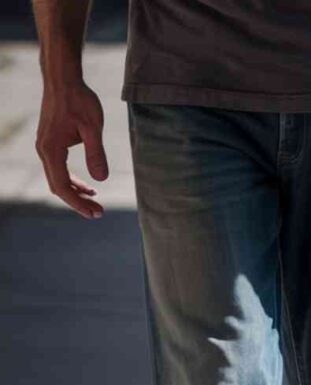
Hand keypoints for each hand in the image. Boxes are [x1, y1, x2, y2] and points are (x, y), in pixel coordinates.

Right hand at [36, 80, 107, 218]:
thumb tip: (101, 179)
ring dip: (76, 192)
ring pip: (58, 178)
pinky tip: (89, 186)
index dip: (78, 203)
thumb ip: (96, 153)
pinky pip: (59, 169)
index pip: (62, 186)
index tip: (96, 213)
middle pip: (58, 186)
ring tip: (95, 201)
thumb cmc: (79, 100)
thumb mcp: (93, 127)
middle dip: (78, 202)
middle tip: (99, 213)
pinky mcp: (50, 142)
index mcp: (52, 149)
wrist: (62, 79)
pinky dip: (73, 180)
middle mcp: (44, 150)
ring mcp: (45, 146)